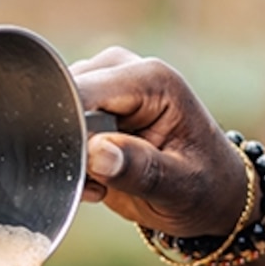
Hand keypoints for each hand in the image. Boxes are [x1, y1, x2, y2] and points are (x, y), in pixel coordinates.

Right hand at [71, 47, 249, 242]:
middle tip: (100, 181)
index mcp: (150, 79)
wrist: (211, 194)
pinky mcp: (88, 107)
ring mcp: (101, 86)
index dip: (69, 130)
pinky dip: (70, 161)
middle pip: (61, 99)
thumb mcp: (181, 187)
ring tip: (105, 182)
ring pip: (53, 115)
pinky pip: (55, 129)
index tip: (82, 166)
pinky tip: (98, 181)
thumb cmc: (205, 188)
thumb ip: (141, 170)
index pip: (83, 92)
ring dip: (69, 156)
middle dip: (69, 145)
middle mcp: (121, 71)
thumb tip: (96, 154)